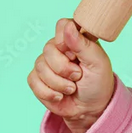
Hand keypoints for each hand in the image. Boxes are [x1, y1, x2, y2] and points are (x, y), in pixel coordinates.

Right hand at [28, 18, 114, 132]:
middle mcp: (59, 48)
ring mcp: (46, 62)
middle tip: (78, 76)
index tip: (75, 54)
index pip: (63, 25)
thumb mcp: (97, 63)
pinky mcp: (37, 78)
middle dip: (64, 68)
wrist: (90, 108)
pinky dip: (49, 92)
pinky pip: (33, 80)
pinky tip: (60, 95)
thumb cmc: (98, 82)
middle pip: (49, 48)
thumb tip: (68, 26)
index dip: (65, 40)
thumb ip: (83, 44)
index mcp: (76, 39)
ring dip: (59, 83)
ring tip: (72, 88)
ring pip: (40, 66)